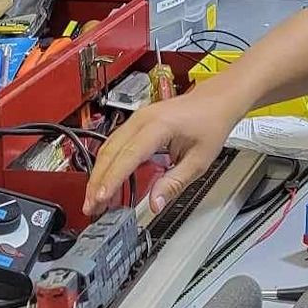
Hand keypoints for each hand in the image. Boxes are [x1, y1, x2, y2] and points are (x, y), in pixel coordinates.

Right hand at [83, 89, 242, 216]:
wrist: (215, 101)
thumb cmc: (210, 123)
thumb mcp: (198, 161)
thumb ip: (174, 183)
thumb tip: (155, 203)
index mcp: (158, 126)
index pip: (128, 156)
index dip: (112, 179)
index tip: (101, 197)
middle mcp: (142, 119)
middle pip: (110, 152)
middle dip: (98, 181)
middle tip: (92, 206)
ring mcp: (136, 119)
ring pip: (108, 148)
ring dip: (99, 174)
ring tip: (95, 199)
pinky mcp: (136, 123)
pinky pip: (115, 144)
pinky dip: (108, 165)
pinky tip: (106, 182)